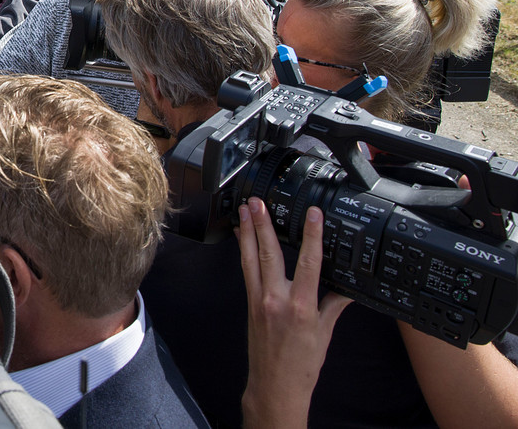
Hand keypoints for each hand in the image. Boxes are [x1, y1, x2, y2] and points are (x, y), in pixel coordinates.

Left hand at [238, 197, 350, 428]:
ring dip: (247, 232)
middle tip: (258, 202)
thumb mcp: (326, 333)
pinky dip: (244, 252)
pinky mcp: (250, 304)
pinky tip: (241, 238)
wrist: (275, 386)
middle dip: (263, 225)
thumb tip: (348, 287)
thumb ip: (335, 305)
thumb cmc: (301, 365)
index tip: (311, 214)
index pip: (308, 263)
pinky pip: (246, 271)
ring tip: (244, 211)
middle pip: (269, 254)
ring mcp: (259, 300)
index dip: (311, 236)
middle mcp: (276, 300)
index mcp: (301, 307)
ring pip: (251, 259)